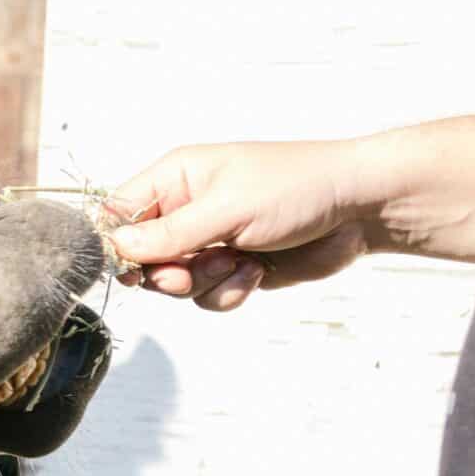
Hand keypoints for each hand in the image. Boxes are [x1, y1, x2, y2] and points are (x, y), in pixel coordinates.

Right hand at [103, 141, 375, 310]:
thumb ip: (169, 233)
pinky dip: (228, 292)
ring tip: (237, 263)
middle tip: (190, 271)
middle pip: (139, 257)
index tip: (129, 266)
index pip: (118, 213)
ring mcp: (208, 242)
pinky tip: (255, 272)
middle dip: (165, 272)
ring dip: (202, 282)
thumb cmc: (298, 186)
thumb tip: (116, 248)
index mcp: (175, 178)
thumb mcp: (226, 207)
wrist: (359, 209)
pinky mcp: (231, 269)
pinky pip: (205, 297)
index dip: (115, 244)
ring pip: (173, 283)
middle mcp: (185, 210)